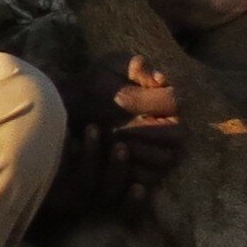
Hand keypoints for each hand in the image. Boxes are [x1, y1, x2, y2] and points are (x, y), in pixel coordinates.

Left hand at [51, 54, 186, 212]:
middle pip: (178, 136)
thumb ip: (134, 66)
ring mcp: (156, 153)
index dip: (153, 102)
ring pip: (165, 160)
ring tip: (114, 144)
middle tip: (119, 130)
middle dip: (149, 132)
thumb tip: (159, 77)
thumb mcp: (110, 68)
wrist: (67, 110)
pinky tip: (111, 160)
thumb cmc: (93, 86)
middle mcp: (167, 128)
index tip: (123, 99)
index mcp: (164, 101)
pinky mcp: (142, 174)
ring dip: (140, 152)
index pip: (176, 102)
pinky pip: (148, 180)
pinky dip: (132, 172)